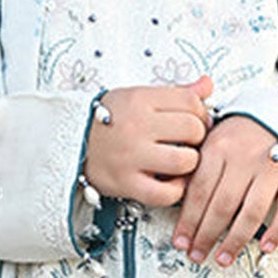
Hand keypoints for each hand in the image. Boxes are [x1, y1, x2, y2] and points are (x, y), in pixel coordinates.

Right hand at [84, 74, 214, 207]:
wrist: (70, 142)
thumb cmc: (108, 121)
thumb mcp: (138, 96)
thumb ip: (176, 92)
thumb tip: (207, 84)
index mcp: (140, 100)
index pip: (191, 101)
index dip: (201, 113)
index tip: (194, 121)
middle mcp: (136, 126)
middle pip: (192, 129)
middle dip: (197, 137)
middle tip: (188, 142)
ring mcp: (131, 156)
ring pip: (185, 161)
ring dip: (189, 163)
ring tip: (180, 161)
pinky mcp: (126, 183)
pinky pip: (166, 193)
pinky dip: (175, 190)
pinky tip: (170, 181)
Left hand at [174, 116, 277, 264]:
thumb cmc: (240, 134)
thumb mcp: (211, 141)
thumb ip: (197, 170)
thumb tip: (178, 208)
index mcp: (219, 148)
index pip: (199, 192)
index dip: (188, 222)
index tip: (181, 241)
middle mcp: (245, 158)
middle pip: (222, 205)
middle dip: (206, 236)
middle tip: (197, 254)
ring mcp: (271, 169)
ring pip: (251, 212)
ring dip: (235, 240)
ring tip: (223, 257)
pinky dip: (277, 231)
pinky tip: (265, 247)